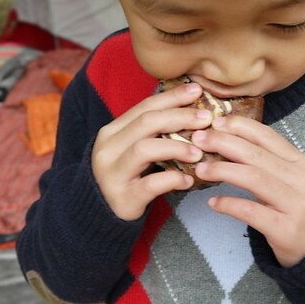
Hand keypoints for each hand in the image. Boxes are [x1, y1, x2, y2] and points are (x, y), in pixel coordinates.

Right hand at [91, 82, 212, 219]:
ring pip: (145, 149)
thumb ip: (152, 132)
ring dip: (176, 148)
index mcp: (112, 132)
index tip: (197, 90)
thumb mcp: (132, 148)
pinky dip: (172, 180)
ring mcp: (113, 173)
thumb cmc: (125, 176)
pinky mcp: (122, 198)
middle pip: (146, 123)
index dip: (172, 97)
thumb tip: (191, 110)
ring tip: (199, 152)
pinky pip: (150, 184)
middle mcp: (108, 149)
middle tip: (205, 118)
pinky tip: (188, 180)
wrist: (99, 213)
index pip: (144, 107)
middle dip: (179, 117)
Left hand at [191, 115, 304, 266]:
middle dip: (224, 143)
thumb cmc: (296, 208)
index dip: (240, 126)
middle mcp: (300, 180)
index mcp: (300, 162)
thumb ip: (266, 160)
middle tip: (199, 140)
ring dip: (222, 170)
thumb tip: (227, 138)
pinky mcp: (285, 229)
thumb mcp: (289, 179)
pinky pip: (251, 211)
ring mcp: (295, 205)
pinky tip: (213, 202)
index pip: (267, 136)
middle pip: (256, 155)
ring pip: (253, 179)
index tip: (215, 122)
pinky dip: (229, 204)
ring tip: (201, 169)